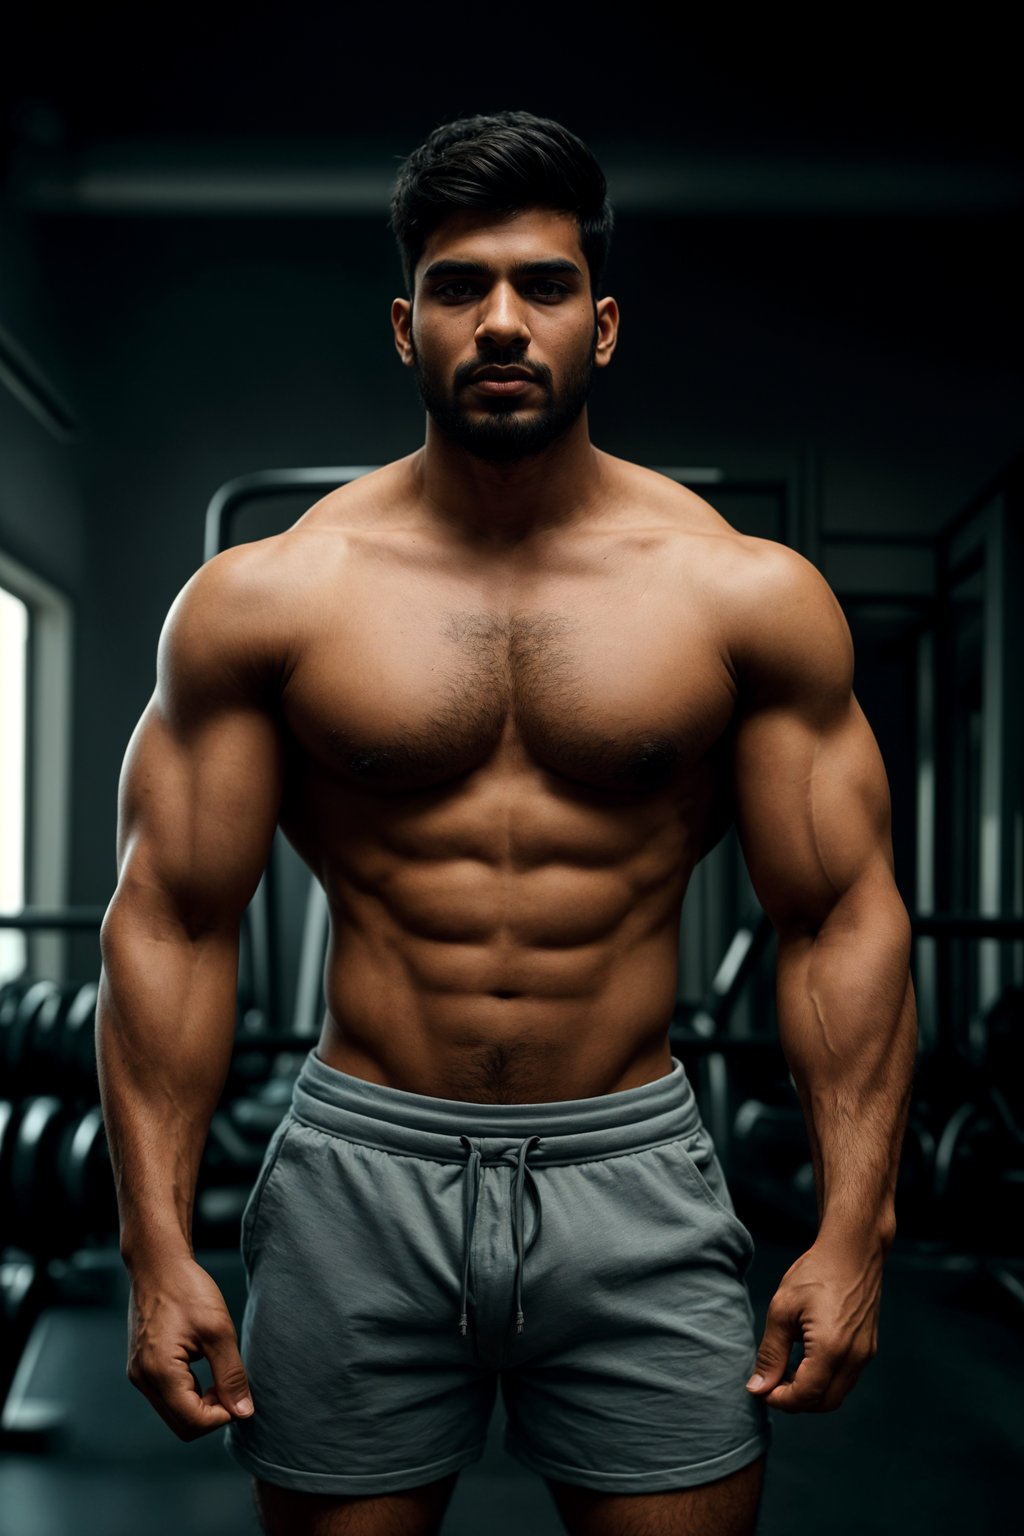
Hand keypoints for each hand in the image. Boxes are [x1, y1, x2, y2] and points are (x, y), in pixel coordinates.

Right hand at [126, 1252, 254, 1440]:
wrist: (158, 1263)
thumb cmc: (187, 1289)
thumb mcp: (218, 1331)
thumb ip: (231, 1375)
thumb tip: (243, 1412)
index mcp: (159, 1373)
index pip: (193, 1422)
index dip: (223, 1415)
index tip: (238, 1391)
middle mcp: (143, 1379)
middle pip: (182, 1425)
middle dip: (211, 1412)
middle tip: (229, 1383)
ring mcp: (139, 1373)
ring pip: (174, 1412)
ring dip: (200, 1402)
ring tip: (217, 1369)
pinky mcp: (141, 1366)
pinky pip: (167, 1395)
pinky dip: (188, 1391)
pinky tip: (202, 1364)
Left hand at [745, 1232, 884, 1412]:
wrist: (852, 1251)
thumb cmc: (815, 1274)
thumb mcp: (782, 1309)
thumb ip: (770, 1353)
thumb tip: (757, 1387)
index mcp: (831, 1348)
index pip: (805, 1396)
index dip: (779, 1400)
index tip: (759, 1388)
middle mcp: (854, 1357)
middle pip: (824, 1403)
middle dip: (795, 1402)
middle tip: (770, 1385)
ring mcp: (865, 1354)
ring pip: (837, 1394)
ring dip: (811, 1393)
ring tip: (784, 1374)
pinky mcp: (868, 1348)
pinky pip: (846, 1378)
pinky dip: (824, 1381)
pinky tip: (804, 1363)